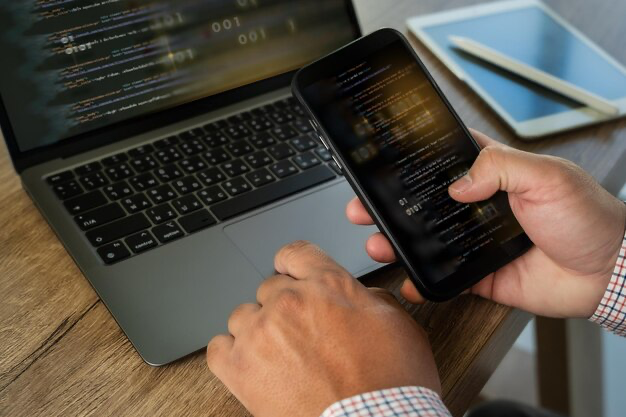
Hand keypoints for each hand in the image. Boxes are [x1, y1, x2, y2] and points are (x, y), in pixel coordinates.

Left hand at [207, 241, 439, 416]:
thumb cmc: (389, 386)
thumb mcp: (400, 326)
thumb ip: (371, 300)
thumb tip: (360, 297)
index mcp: (328, 285)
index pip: (296, 253)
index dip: (293, 263)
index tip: (289, 272)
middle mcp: (290, 302)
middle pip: (270, 288)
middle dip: (284, 307)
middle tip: (300, 334)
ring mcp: (261, 333)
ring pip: (243, 315)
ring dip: (258, 331)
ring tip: (279, 357)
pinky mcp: (240, 368)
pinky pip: (218, 347)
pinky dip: (232, 354)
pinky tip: (251, 365)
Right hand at [347, 130, 625, 317]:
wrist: (610, 273)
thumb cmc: (588, 217)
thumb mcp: (548, 176)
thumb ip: (500, 167)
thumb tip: (459, 183)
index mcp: (494, 174)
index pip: (445, 160)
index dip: (414, 160)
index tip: (383, 160)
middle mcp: (481, 206)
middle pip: (426, 202)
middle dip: (392, 205)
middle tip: (365, 206)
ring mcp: (478, 242)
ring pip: (428, 240)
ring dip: (400, 241)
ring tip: (376, 240)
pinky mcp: (482, 274)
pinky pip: (446, 278)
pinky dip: (424, 281)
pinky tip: (407, 280)